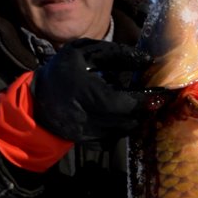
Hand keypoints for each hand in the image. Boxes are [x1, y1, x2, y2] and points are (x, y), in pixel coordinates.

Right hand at [32, 39, 172, 143]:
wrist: (38, 101)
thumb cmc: (62, 71)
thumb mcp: (83, 53)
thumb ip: (114, 54)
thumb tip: (145, 60)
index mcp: (82, 91)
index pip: (120, 103)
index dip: (142, 101)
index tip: (159, 95)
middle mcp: (84, 117)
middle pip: (126, 121)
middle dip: (143, 112)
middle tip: (153, 101)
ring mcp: (86, 134)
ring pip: (123, 132)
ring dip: (134, 120)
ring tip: (138, 107)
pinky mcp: (88, 144)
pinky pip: (114, 139)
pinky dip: (121, 129)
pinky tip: (120, 117)